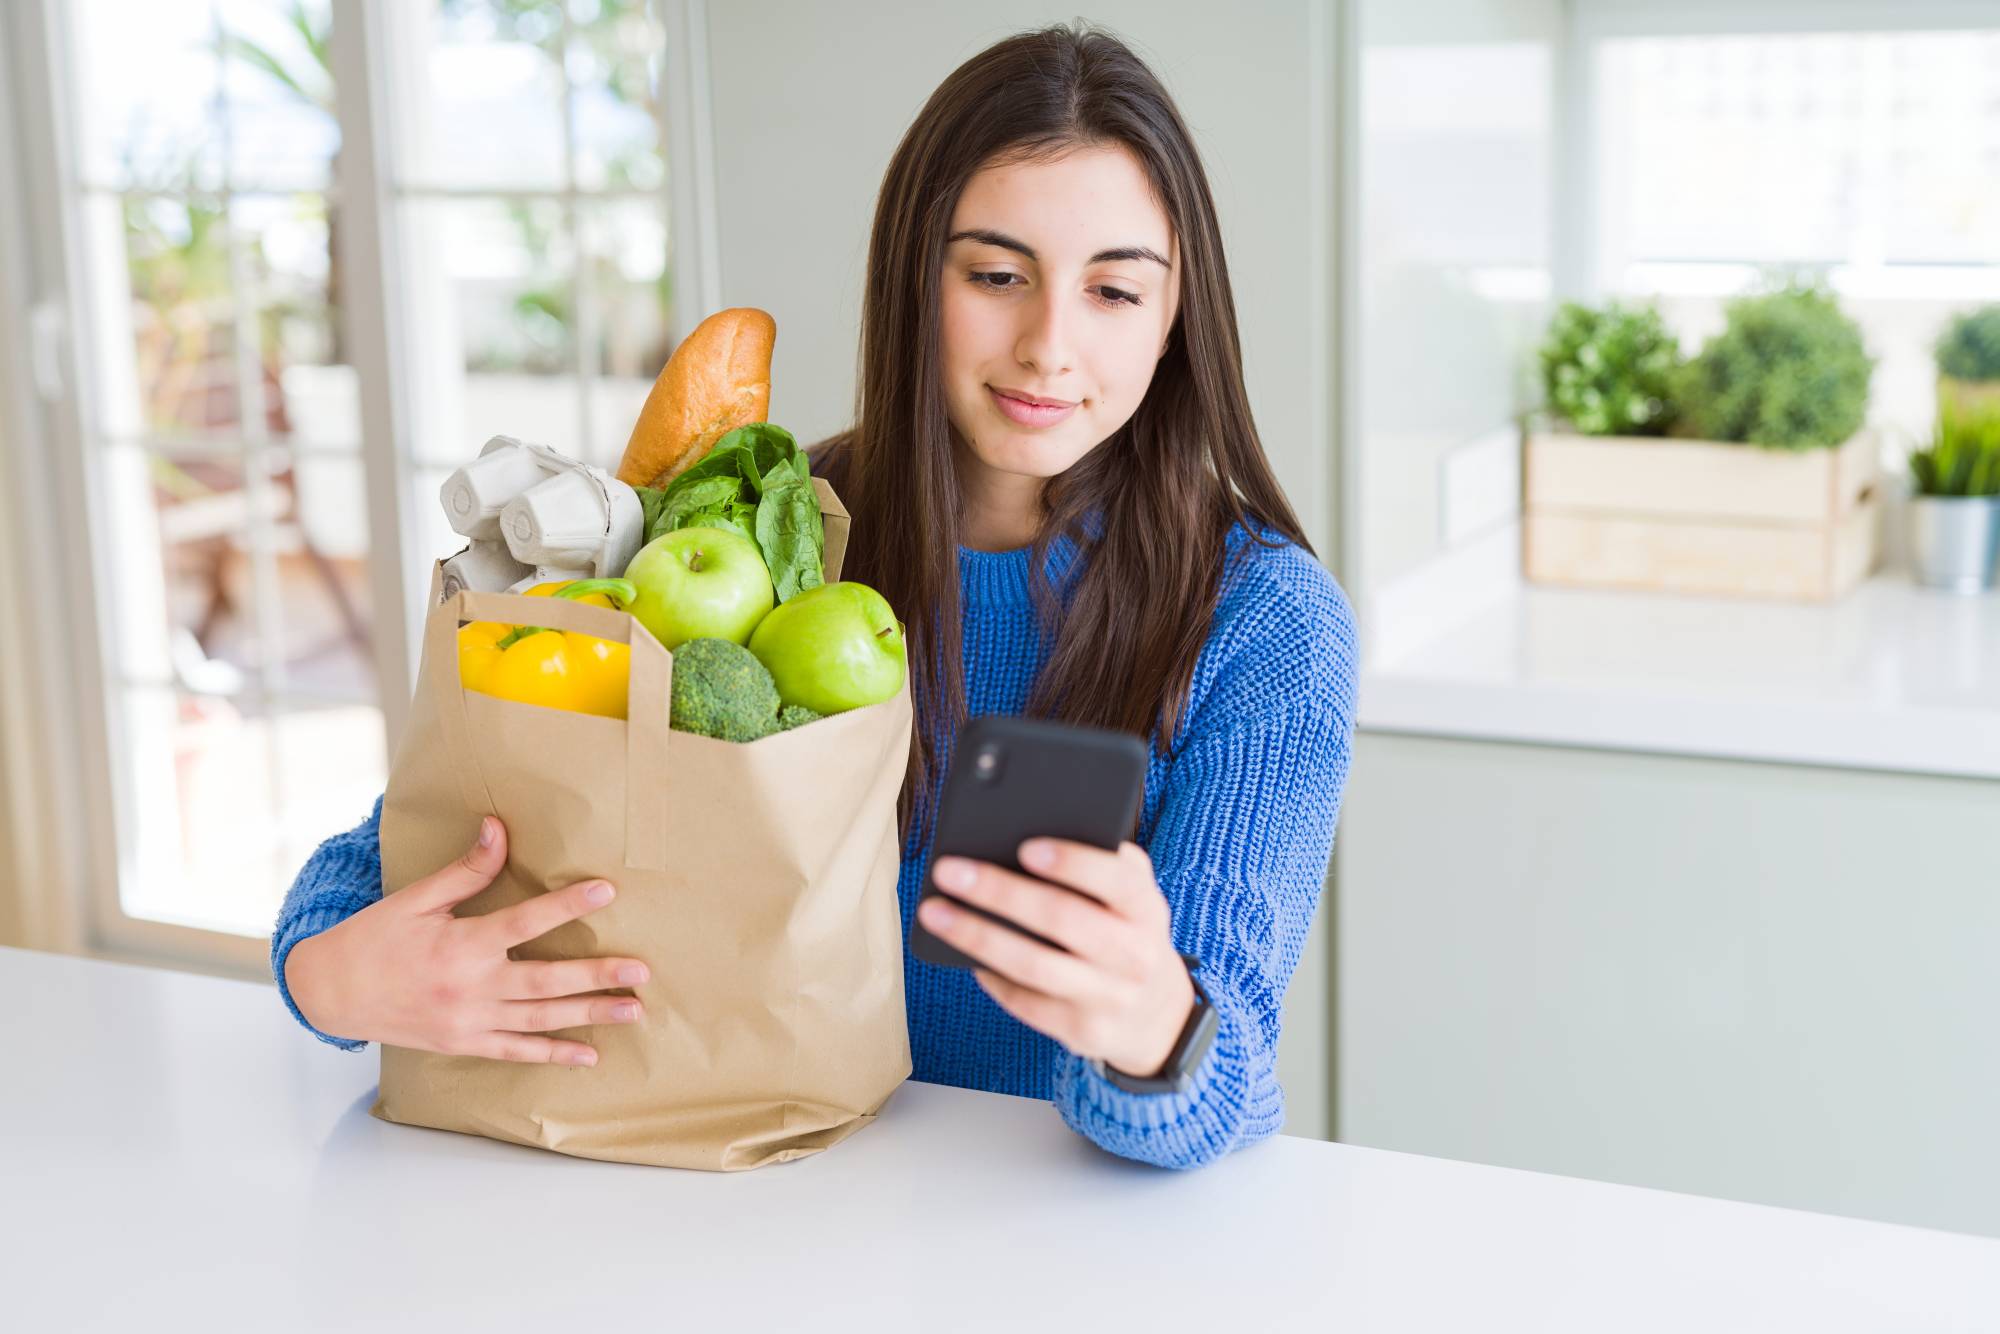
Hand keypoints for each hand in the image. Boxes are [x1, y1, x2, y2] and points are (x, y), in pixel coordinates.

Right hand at [285, 817, 649, 1065]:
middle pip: (546, 981)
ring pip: (540, 1020)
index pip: (525, 921)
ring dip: (589, 1015)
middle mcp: (470, 987)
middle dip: (597, 976)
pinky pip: (515, 1051)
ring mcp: (469, 1021)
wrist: (330, 993)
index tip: (606, 891)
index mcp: (461, 944)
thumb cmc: (374, 939)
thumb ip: (465, 869)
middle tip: (641, 971)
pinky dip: (552, 1055)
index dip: (567, 905)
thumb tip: (498, 827)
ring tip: (632, 1010)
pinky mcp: (463, 1044)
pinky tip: (588, 1054)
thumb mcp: (416, 898)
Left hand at [920, 839, 1193, 1079]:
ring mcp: (1109, 998)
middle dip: (1000, 893)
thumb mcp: (1135, 899)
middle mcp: (1134, 955)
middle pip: (1062, 919)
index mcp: (1147, 909)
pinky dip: (991, 977)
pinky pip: (1026, 1002)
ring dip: (978, 936)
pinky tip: (963, 954)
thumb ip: (1104, 864)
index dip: (1073, 863)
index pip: (1117, 881)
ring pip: (1034, 965)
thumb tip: (1030, 832)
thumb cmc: (1128, 935)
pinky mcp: (1082, 1032)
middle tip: (950, 871)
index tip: (1025, 848)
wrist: (1159, 1017)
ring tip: (936, 912)